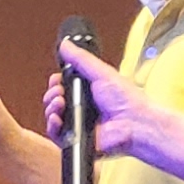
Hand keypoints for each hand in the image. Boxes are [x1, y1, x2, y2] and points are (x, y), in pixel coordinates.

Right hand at [61, 39, 147, 156]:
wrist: (134, 123)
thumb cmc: (126, 100)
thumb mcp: (101, 72)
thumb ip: (81, 58)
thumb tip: (65, 44)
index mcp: (88, 91)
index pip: (62, 86)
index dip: (56, 83)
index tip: (56, 80)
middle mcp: (82, 108)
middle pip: (54, 101)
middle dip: (51, 94)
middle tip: (59, 91)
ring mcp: (79, 124)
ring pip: (52, 117)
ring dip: (50, 108)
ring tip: (60, 102)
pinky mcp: (76, 139)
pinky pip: (56, 135)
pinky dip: (52, 126)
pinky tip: (57, 118)